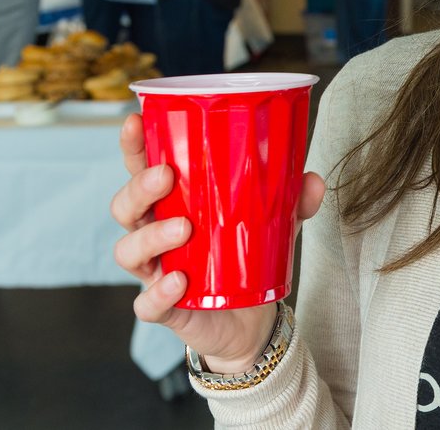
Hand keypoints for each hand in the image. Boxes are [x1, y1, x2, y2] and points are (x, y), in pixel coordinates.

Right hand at [110, 113, 326, 372]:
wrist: (253, 319)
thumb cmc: (249, 257)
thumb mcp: (276, 222)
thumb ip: (293, 200)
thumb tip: (314, 179)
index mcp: (174, 203)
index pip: (142, 168)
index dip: (134, 145)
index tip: (136, 119)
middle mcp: (154, 233)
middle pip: (125, 205)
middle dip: (139, 188)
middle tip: (166, 176)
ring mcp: (155, 271)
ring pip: (128, 250)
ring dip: (151, 236)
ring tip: (185, 229)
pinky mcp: (165, 308)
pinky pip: (147, 304)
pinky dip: (158, 293)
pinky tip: (179, 281)